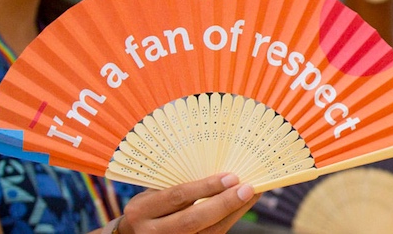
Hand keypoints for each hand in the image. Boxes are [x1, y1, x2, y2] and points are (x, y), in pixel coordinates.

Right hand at [118, 174, 260, 232]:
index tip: (231, 177)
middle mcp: (152, 232)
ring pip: (207, 232)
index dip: (206, 187)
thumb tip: (218, 166)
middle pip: (193, 220)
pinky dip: (228, 221)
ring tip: (251, 195)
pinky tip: (240, 207)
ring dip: (233, 213)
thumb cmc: (149, 207)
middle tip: (247, 188)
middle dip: (223, 203)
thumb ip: (176, 183)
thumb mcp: (152, 193)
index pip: (177, 197)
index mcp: (141, 211)